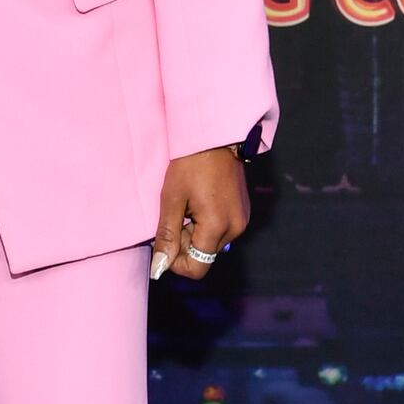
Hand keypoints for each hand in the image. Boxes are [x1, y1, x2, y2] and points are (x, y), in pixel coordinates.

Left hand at [149, 148, 250, 281]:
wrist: (216, 136)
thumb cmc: (189, 164)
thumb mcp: (171, 199)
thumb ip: (166, 236)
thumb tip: (159, 267)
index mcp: (217, 227)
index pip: (197, 268)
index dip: (176, 261)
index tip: (166, 239)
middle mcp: (235, 229)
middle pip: (204, 256)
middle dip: (185, 244)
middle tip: (176, 214)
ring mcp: (242, 220)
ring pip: (212, 244)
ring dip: (195, 233)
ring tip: (188, 205)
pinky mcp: (243, 212)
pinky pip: (221, 231)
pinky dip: (207, 224)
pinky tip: (200, 202)